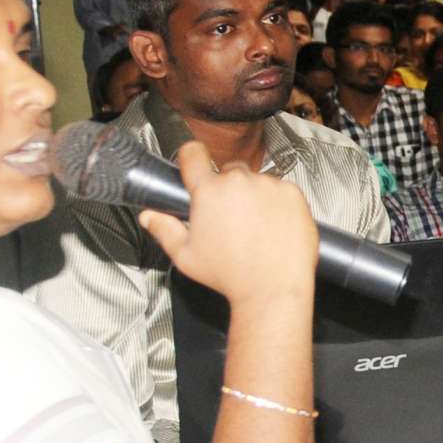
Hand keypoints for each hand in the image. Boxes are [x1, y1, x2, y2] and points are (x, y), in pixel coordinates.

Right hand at [138, 141, 317, 307]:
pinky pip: (281, 189)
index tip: (194, 162)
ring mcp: (269, 186)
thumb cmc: (230, 275)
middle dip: (226, 187)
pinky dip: (277, 202)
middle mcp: (240, 182)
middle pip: (228, 170)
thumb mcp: (185, 256)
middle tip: (229, 216)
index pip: (193, 154)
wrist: (272, 288)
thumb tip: (150, 216)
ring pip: (257, 181)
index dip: (191, 157)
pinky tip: (272, 226)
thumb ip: (164, 230)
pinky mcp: (293, 194)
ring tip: (254, 226)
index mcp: (209, 191)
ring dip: (253, 195)